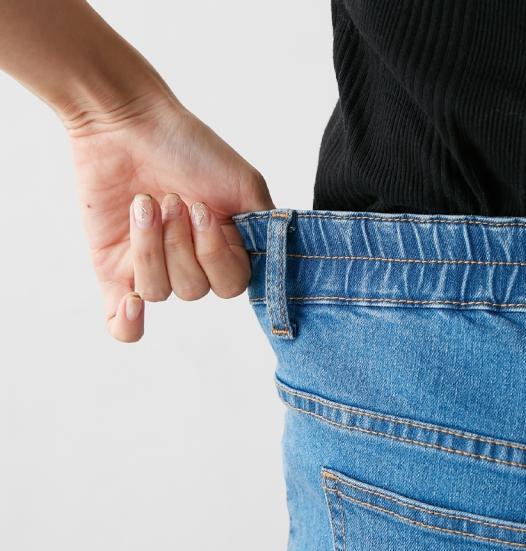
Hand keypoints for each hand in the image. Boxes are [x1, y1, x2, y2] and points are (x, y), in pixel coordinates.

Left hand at [65, 94, 273, 341]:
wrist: (126, 118)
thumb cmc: (188, 144)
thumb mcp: (246, 184)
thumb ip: (268, 230)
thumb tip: (281, 265)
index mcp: (224, 248)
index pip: (231, 285)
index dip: (216, 257)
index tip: (205, 211)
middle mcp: (190, 263)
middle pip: (193, 291)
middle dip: (179, 244)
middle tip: (171, 200)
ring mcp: (150, 268)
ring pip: (159, 292)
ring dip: (151, 247)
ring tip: (144, 204)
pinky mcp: (113, 270)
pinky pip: (121, 325)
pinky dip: (130, 324)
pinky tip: (134, 304)